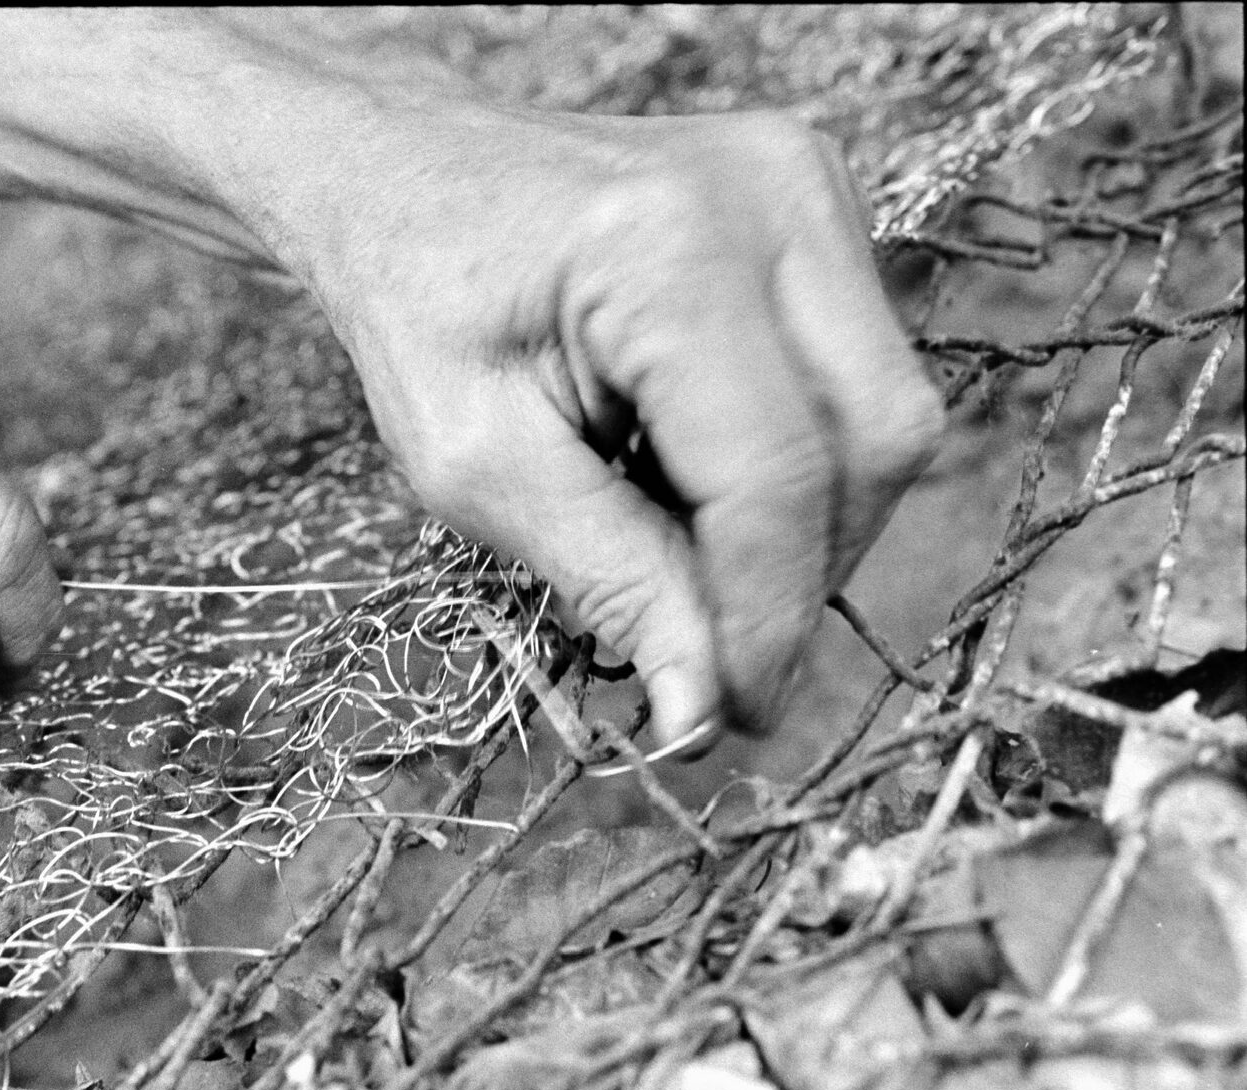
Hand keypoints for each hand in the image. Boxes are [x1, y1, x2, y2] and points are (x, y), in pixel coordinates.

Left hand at [302, 109, 943, 741]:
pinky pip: (855, 375)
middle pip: (873, 443)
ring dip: (803, 523)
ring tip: (680, 544)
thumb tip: (707, 708)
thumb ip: (609, 582)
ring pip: (883, 415)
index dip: (766, 620)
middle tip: (716, 659)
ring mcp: (810, 187)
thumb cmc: (414, 305)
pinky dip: (795, 459)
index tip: (732, 717)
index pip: (774, 476)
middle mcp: (773, 194)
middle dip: (805, 575)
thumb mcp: (477, 466)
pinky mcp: (819, 205)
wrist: (403, 175)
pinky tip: (691, 469)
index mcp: (667, 249)